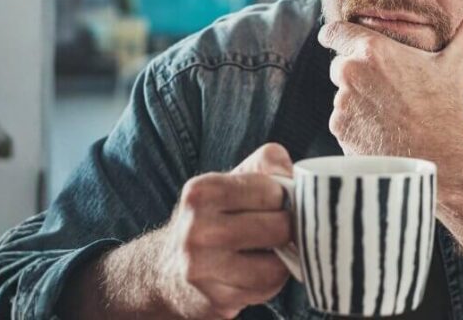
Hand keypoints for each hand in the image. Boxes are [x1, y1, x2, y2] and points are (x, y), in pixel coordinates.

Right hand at [72, 143, 294, 319]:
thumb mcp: (227, 182)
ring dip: (281, 259)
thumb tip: (298, 176)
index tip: (273, 204)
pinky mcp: (216, 299)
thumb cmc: (208, 221)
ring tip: (265, 252)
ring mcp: (204, 268)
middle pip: (280, 226)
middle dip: (287, 228)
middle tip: (275, 230)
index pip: (272, 191)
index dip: (282, 198)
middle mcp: (198, 230)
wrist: (165, 273)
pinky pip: (267, 288)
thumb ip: (265, 164)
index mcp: (201, 193)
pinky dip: (270, 281)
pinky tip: (253, 273)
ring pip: (277, 264)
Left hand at [318, 7, 462, 159]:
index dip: (335, 36)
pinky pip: (341, 120)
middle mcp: (350, 72)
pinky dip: (354, 124)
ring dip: (355, 101)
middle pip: (339, 66)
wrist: (438, 153)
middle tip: (383, 90)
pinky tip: (380, 130)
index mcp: (372, 50)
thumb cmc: (445, 106)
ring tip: (386, 114)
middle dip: (355, 75)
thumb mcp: (453, 65)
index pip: (334, 32)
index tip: (334, 39)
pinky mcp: (340, 128)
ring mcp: (342, 102)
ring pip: (341, 95)